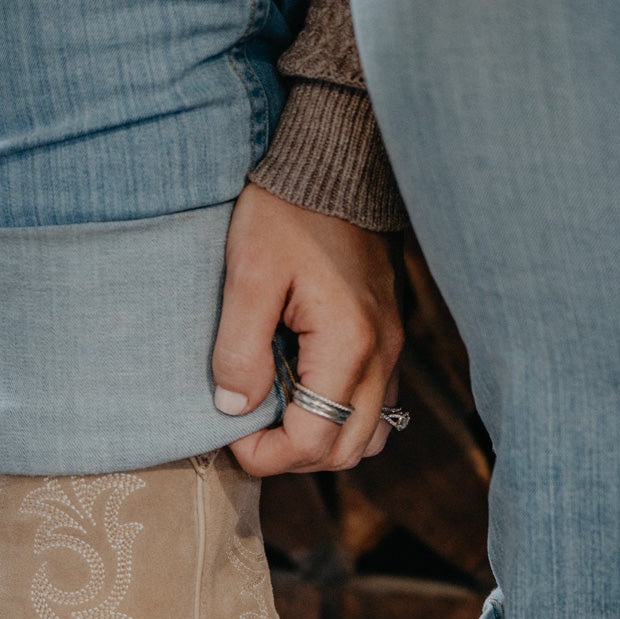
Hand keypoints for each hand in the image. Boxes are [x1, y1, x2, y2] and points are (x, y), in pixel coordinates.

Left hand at [212, 183, 402, 476]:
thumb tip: (234, 409)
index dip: (266, 454)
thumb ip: (240, 348)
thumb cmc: (287, 212)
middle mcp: (381, 356)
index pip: (314, 441)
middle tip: (249, 431)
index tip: (229, 433)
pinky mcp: (386, 338)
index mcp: (348, 344)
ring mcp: (390, 349)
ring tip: (277, 415)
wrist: (335, 163)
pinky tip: (301, 390)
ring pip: (366, 435)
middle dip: (293, 456)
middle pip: (345, 451)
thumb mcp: (248, 274)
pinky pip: (374, 405)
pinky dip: (338, 416)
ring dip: (320, 440)